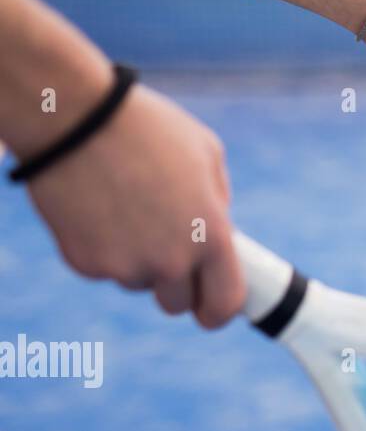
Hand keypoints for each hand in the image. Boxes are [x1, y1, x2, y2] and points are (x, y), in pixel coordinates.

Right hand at [25, 85, 244, 328]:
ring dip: (138, 260)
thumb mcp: (207, 155)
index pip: (225, 303)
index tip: (212, 310)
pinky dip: (104, 248)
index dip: (219, 311)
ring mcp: (125, 266)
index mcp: (211, 235)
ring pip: (138, 282)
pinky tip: (99, 208)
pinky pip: (104, 268)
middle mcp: (171, 260)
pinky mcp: (85, 263)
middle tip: (165, 251)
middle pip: (177, 303)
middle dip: (175, 285)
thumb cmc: (149, 130)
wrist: (76, 120)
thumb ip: (217, 203)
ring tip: (128, 208)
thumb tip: (218, 231)